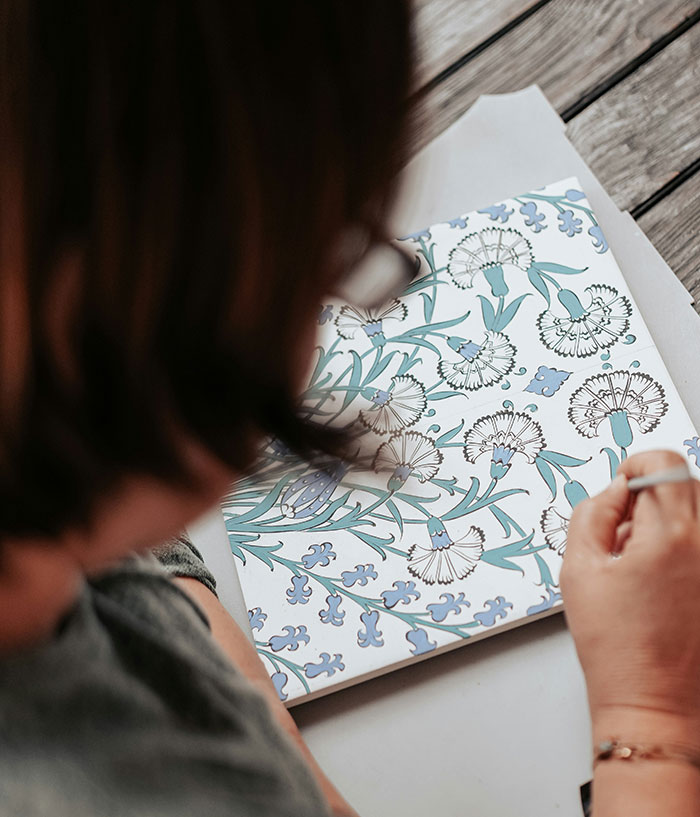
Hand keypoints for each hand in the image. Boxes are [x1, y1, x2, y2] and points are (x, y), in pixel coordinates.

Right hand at [560, 450, 699, 746]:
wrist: (653, 702)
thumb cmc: (615, 646)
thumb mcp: (579, 569)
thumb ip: (591, 514)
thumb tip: (612, 491)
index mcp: (672, 536)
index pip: (666, 464)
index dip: (637, 466)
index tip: (622, 486)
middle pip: (687, 484)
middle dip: (652, 495)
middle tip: (624, 528)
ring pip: (697, 513)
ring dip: (669, 520)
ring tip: (641, 559)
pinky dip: (683, 546)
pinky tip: (660, 578)